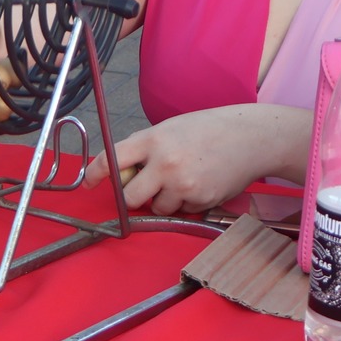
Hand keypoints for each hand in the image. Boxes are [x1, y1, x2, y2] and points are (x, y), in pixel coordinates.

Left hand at [82, 104, 312, 215]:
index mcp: (152, 140)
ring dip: (164, 200)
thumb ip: (144, 149)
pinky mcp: (201, 200)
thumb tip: (122, 173)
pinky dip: (186, 203)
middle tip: (144, 190)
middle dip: (133, 198)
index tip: (89, 183)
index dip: (96, 174)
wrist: (251, 137)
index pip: (112, 160)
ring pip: (157, 207)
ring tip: (183, 180)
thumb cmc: (207, 129)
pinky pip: (182, 211)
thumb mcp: (169, 129)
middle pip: (129, 198)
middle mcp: (164, 163)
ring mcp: (183, 184)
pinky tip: (201, 184)